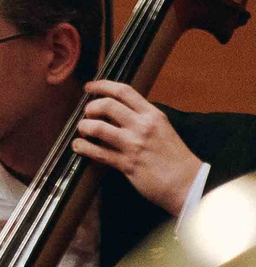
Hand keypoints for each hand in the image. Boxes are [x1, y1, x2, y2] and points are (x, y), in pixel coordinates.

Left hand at [74, 80, 201, 215]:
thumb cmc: (174, 156)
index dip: (102, 85)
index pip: (124, 91)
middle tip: (87, 114)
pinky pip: (97, 152)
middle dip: (90, 108)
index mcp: (153, 114)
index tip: (90, 86)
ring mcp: (134, 144)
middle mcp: (143, 126)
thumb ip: (141, 118)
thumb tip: (115, 111)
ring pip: (97, 127)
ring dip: (84, 127)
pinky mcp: (126, 163)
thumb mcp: (162, 128)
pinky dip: (82, 147)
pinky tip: (78, 146)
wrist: (187, 181)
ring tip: (83, 130)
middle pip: (107, 105)